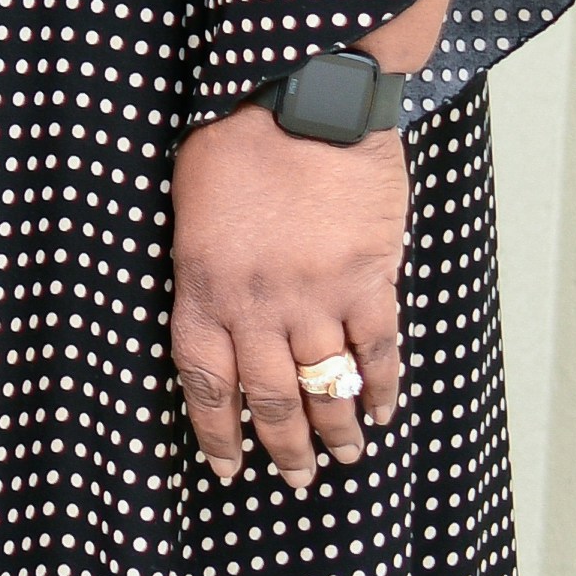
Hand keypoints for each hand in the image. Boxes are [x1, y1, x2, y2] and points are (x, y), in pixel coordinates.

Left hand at [174, 96, 411, 491]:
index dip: (216, 432)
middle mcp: (257, 303)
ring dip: (336, 431)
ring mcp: (316, 295)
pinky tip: (385, 412)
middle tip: (294, 479)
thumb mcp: (190, 205)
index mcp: (202, 285)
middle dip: (280, 447)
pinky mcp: (368, 278)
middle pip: (269, 398)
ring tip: (342, 459)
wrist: (305, 96)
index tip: (226, 468)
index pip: (204, 382)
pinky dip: (383, 388)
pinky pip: (378, 350)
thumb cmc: (234, 137)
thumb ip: (204, 268)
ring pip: (326, 386)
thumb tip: (222, 318)